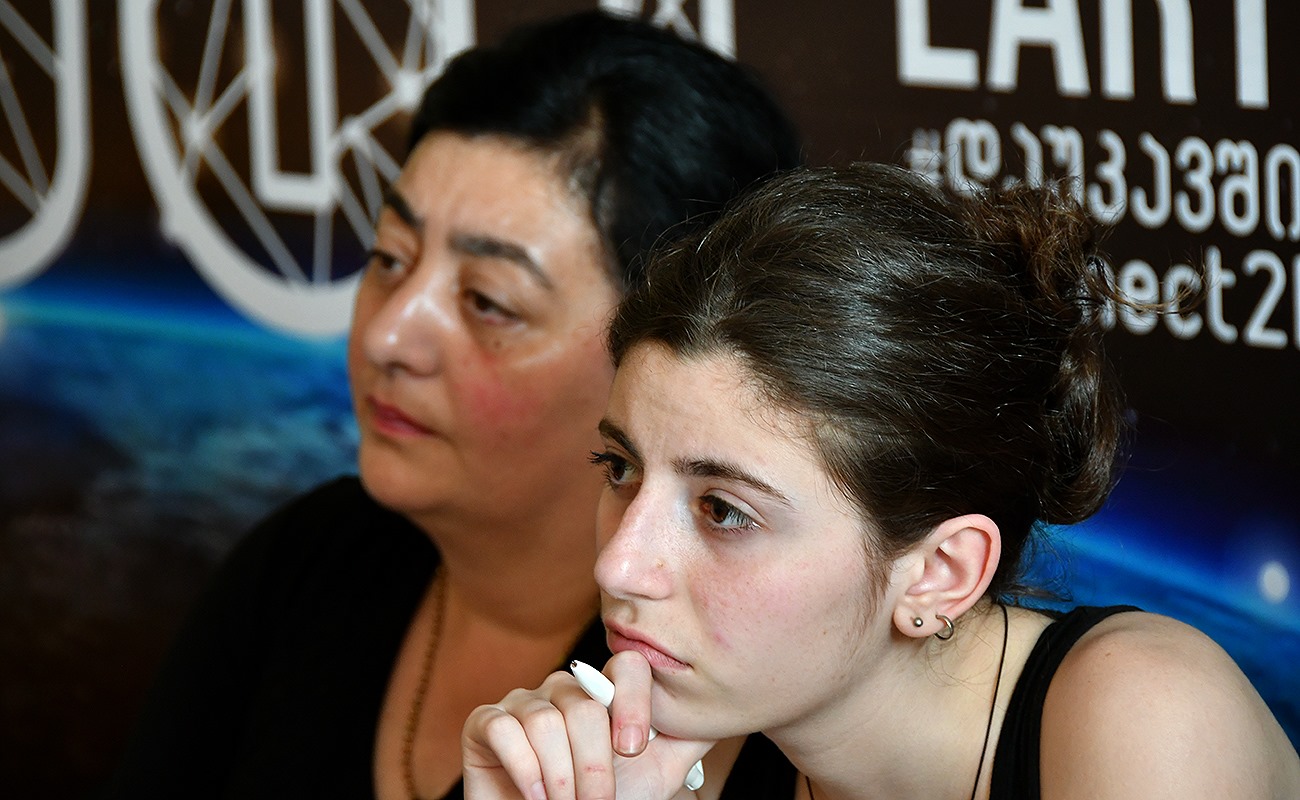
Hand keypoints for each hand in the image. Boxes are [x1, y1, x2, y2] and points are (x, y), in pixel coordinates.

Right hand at [462, 651, 715, 799]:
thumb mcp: (657, 773)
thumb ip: (686, 736)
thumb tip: (722, 708)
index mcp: (604, 693)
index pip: (627, 665)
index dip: (634, 703)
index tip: (633, 749)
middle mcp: (562, 688)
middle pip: (584, 705)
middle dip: (594, 766)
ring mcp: (522, 703)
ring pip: (546, 721)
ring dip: (560, 778)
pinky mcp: (484, 722)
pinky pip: (504, 729)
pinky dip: (524, 771)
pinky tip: (534, 796)